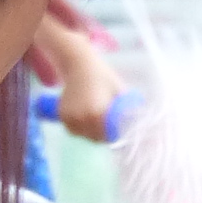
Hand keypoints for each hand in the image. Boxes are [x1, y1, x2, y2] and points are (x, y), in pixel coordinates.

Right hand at [34, 16, 124, 143]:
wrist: (78, 64)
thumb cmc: (103, 76)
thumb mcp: (120, 92)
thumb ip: (129, 111)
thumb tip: (139, 126)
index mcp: (96, 114)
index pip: (109, 137)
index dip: (115, 134)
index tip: (119, 127)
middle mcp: (81, 119)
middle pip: (97, 138)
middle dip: (105, 134)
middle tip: (108, 120)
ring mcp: (70, 118)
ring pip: (86, 135)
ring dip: (92, 131)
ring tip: (96, 115)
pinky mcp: (62, 116)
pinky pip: (75, 130)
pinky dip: (81, 127)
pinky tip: (86, 114)